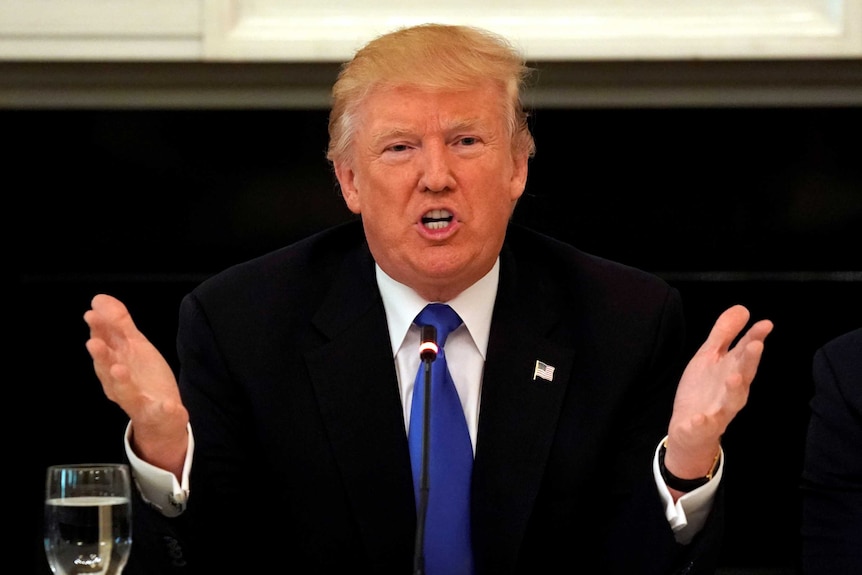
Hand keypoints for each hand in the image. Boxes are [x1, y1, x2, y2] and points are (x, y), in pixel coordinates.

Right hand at [84, 294, 188, 475]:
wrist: (159, 415)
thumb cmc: (141, 377)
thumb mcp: (133, 347)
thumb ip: (119, 325)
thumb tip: (99, 299)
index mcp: (114, 364)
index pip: (105, 344)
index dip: (99, 330)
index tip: (92, 313)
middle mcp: (119, 383)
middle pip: (107, 368)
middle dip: (101, 356)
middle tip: (94, 342)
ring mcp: (136, 400)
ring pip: (125, 392)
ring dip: (120, 380)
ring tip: (118, 369)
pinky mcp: (156, 413)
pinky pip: (158, 412)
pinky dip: (162, 409)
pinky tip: (167, 404)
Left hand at [664, 305, 772, 485]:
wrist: (691, 429)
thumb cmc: (705, 389)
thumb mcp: (710, 356)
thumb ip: (725, 334)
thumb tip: (743, 308)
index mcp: (733, 371)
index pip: (745, 353)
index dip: (754, 338)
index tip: (765, 324)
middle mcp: (731, 391)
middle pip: (744, 374)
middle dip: (749, 361)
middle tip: (755, 345)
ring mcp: (718, 410)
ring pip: (730, 401)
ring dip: (733, 389)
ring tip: (734, 377)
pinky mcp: (702, 427)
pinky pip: (703, 426)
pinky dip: (702, 422)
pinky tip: (700, 418)